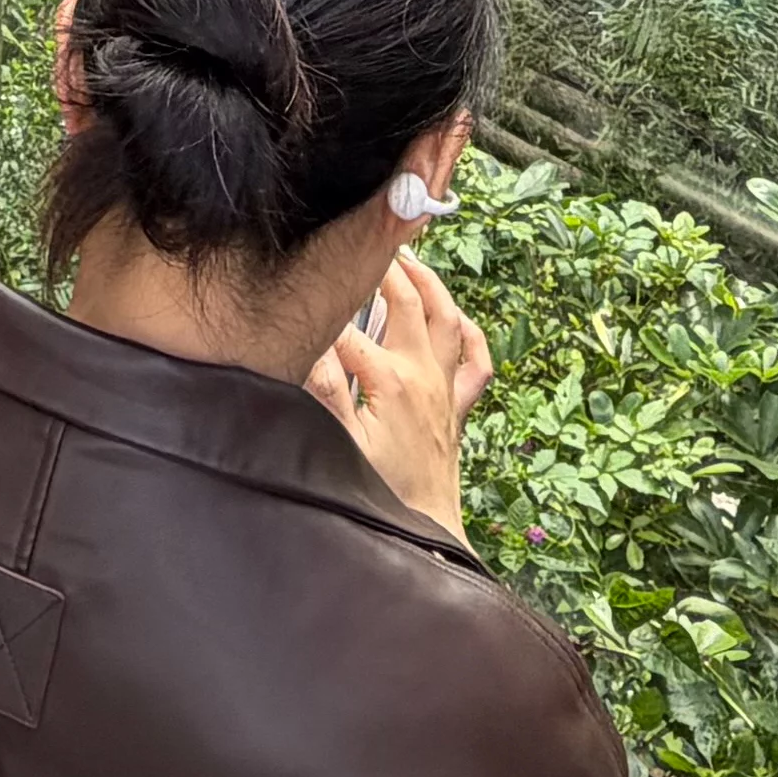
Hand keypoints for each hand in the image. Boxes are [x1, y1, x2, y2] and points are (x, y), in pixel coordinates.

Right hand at [306, 247, 481, 537]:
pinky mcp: (457, 408)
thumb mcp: (339, 445)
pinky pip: (475, 361)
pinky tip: (457, 316)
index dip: (322, 305)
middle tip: (359, 240)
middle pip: (404, 302)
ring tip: (406, 255)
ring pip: (447, 318)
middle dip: (381, 266)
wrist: (425, 535)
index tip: (302, 285)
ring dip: (429, 283)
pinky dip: (469, 333)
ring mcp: (444, 389)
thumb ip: (322, 392)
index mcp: (390, 381)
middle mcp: (423, 375)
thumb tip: (308, 346)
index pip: (347, 326)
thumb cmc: (380, 497)